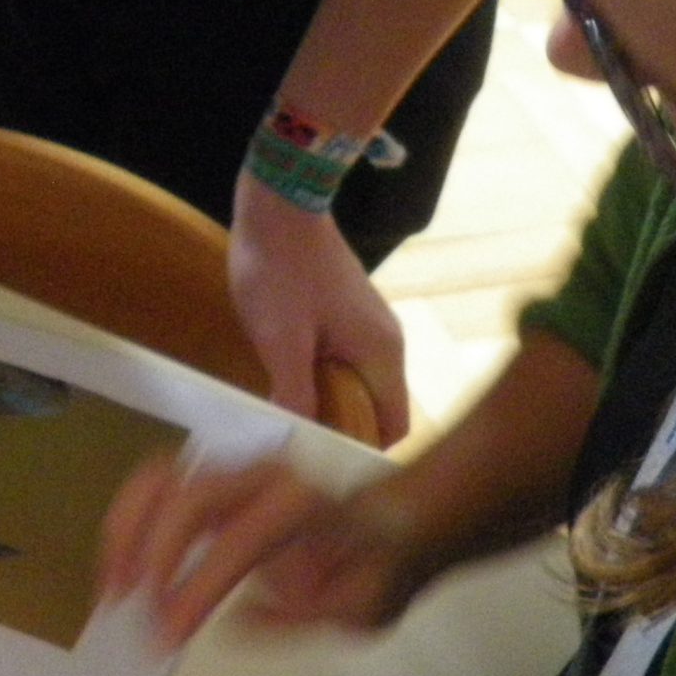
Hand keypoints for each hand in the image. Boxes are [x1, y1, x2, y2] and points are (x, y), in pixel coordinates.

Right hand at [98, 454, 431, 651]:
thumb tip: (235, 624)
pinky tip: (120, 569)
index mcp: (304, 504)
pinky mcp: (212, 481)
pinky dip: (128, 523)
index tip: (168, 635)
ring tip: (111, 588)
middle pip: (189, 496)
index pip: (238, 540)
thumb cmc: (375, 570)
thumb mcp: (361, 608)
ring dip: (125, 531)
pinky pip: (156, 488)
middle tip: (126, 609)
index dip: (197, 586)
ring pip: (160, 480)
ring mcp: (233, 472)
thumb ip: (303, 616)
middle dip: (149, 552)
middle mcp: (264, 476)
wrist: (389, 527)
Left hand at [229, 182, 408, 446]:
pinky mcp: (349, 312)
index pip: (395, 427)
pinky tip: (290, 384)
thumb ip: (295, 396)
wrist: (281, 201)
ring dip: (332, 406)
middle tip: (305, 455)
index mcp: (383, 354)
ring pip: (360, 385)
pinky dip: (325, 380)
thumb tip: (299, 444)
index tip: (331, 473)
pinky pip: (347, 362)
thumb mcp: (281, 342)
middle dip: (346, 433)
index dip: (367, 455)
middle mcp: (388, 342)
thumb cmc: (281, 269)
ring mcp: (370, 325)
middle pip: (378, 409)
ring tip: (294, 423)